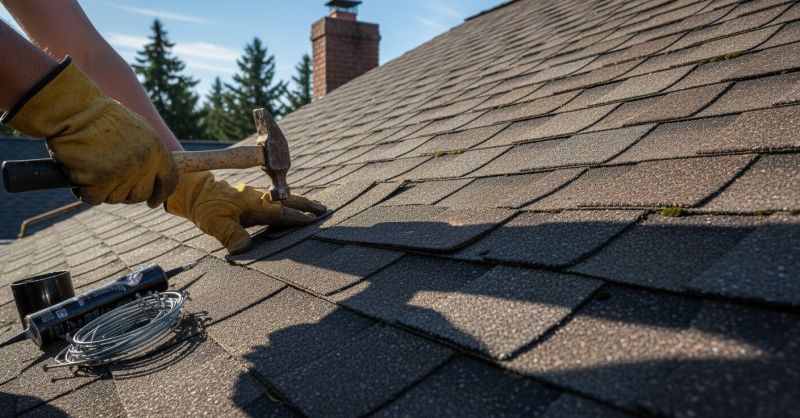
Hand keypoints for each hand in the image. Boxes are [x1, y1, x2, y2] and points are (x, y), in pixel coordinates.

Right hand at [1, 57, 177, 206]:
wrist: (74, 109)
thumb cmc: (101, 117)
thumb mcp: (137, 129)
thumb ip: (149, 152)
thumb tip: (155, 175)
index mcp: (157, 150)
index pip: (169, 180)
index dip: (161, 194)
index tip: (153, 202)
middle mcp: (144, 164)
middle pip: (140, 195)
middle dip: (126, 192)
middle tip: (109, 179)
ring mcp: (123, 173)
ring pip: (116, 198)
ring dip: (103, 189)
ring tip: (92, 167)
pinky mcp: (100, 181)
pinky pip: (94, 198)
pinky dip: (84, 191)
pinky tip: (79, 174)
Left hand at [165, 171, 326, 253]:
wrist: (197, 191)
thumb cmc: (206, 207)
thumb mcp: (213, 223)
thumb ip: (230, 234)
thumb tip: (244, 249)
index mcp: (252, 204)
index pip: (278, 212)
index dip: (295, 217)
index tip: (311, 219)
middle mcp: (258, 198)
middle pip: (287, 201)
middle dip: (306, 206)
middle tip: (325, 211)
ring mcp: (258, 197)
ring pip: (284, 199)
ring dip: (302, 203)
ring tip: (318, 208)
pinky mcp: (256, 199)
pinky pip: (278, 201)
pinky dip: (291, 202)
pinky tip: (298, 207)